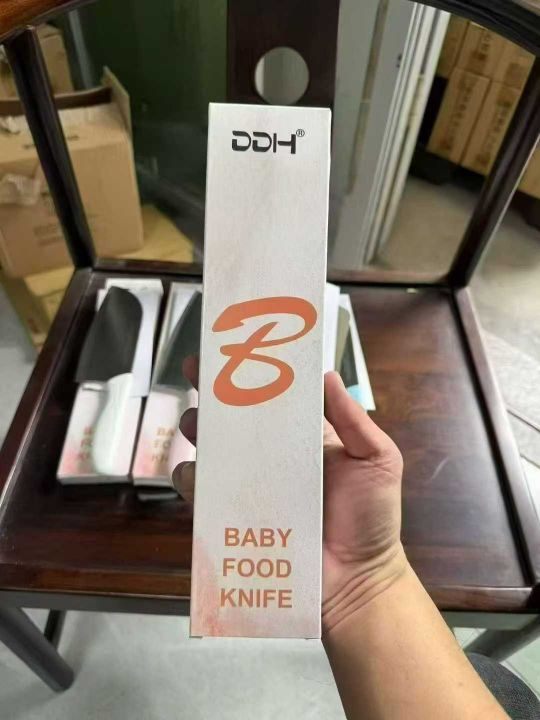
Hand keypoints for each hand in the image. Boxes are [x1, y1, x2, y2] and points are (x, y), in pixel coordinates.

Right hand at [173, 358, 407, 633]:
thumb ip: (353, 420)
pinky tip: (198, 475)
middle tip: (197, 377)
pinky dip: (193, 481)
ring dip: (199, 433)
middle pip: (234, 422)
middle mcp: (273, 461)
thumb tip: (327, 374)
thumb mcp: (377, 459)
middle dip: (212, 396)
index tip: (229, 351)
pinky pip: (204, 496)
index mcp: (303, 440)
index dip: (250, 374)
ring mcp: (253, 490)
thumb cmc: (372, 518)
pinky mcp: (236, 520)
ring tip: (196, 425)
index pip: (272, 400)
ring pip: (213, 454)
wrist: (359, 580)